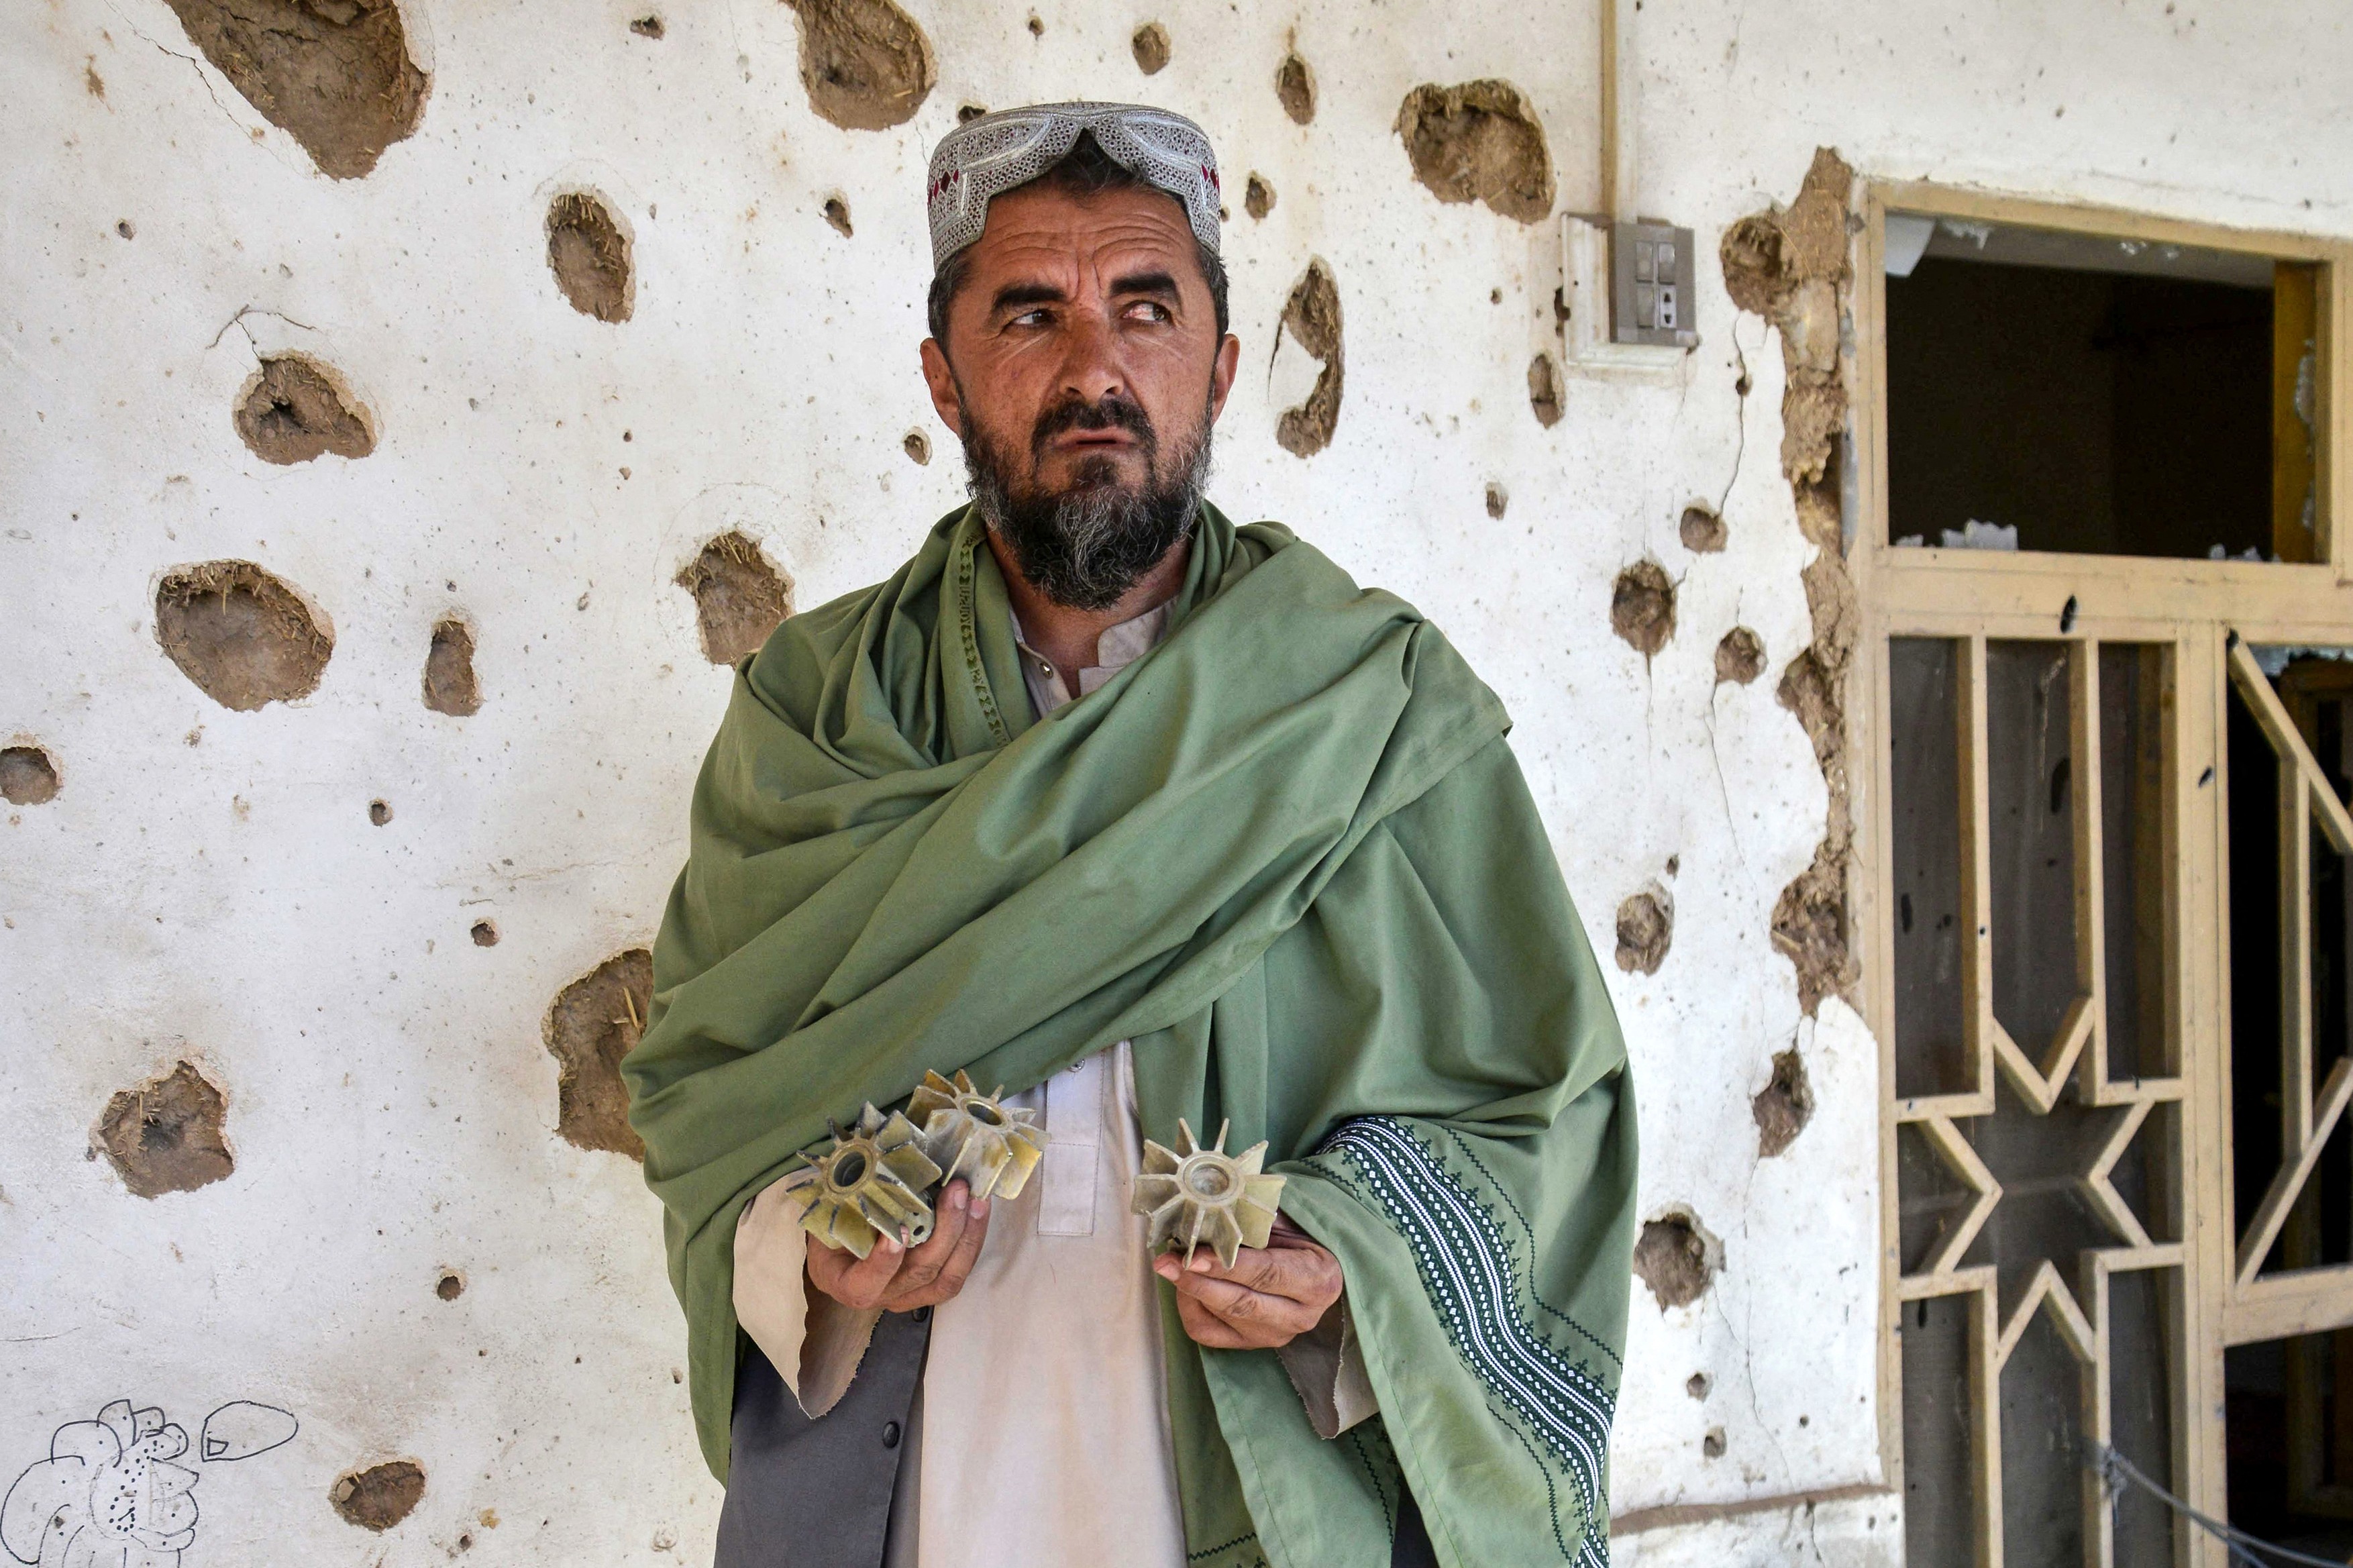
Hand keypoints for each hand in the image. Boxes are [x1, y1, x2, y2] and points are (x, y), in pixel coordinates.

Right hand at [805, 1179, 991, 1312]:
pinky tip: (979, 1210)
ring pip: (947, 1278)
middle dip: (946, 1231)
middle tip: (958, 1191)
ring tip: (978, 1201)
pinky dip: (972, 1240)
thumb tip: (877, 1158)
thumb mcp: (829, 1212)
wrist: (838, 1242)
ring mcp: (910, 1295)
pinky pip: (957, 1271)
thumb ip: (850, 1200)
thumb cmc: (832, 1223)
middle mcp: (882, 1295)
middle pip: (920, 1273)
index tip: (900, 1231)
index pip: (865, 1285)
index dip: (883, 1262)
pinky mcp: (931, 1287)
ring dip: (968, 1236)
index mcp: (847, 1283)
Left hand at [1152, 1215, 1342, 1348]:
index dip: (1227, 1266)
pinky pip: (1208, 1333)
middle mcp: (1300, 1317)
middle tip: (1167, 1261)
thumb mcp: (1288, 1224)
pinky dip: (1190, 1308)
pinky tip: (1185, 1285)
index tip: (1193, 1256)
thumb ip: (1255, 1223)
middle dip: (1199, 1281)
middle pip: (1241, 1302)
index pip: (1266, 1274)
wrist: (1312, 1271)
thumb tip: (1208, 1214)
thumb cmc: (1298, 1241)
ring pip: (1221, 1318)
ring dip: (1191, 1290)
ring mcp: (1275, 1336)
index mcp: (1317, 1280)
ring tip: (1172, 1264)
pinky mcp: (1251, 1345)